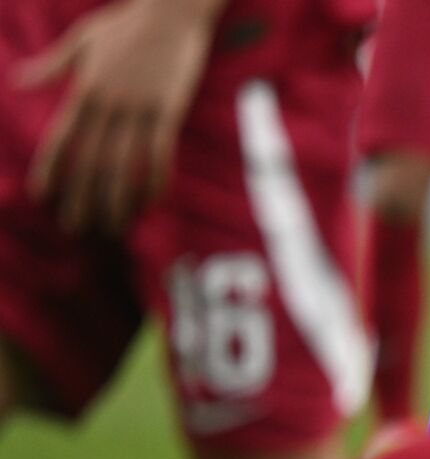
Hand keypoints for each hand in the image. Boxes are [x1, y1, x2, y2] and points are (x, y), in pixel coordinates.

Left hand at [15, 0, 223, 232]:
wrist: (170, 9)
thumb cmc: (126, 23)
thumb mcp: (83, 40)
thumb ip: (53, 65)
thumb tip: (19, 82)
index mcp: (85, 88)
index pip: (62, 137)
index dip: (50, 169)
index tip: (44, 197)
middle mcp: (109, 102)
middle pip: (91, 159)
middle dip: (81, 196)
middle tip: (75, 226)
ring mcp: (141, 107)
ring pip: (124, 163)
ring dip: (117, 198)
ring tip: (113, 224)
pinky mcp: (170, 109)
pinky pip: (160, 152)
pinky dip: (155, 179)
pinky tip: (151, 201)